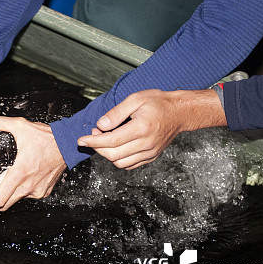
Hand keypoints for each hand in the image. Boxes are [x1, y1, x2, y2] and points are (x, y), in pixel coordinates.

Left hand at [0, 116, 66, 215]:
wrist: (66, 144)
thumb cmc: (47, 139)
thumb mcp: (21, 126)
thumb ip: (1, 124)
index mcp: (20, 173)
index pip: (1, 198)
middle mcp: (28, 185)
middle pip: (7, 203)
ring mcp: (37, 190)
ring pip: (18, 198)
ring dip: (12, 194)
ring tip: (11, 181)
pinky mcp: (44, 191)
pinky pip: (29, 195)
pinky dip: (24, 190)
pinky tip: (25, 179)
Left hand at [77, 89, 224, 168]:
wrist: (180, 112)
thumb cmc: (159, 103)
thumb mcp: (136, 99)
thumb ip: (116, 112)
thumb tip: (101, 124)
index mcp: (142, 128)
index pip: (111, 140)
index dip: (93, 141)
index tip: (81, 140)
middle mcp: (146, 143)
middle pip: (113, 155)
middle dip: (97, 147)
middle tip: (93, 134)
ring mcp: (150, 152)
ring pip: (120, 163)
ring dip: (107, 154)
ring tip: (104, 139)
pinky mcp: (151, 157)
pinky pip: (129, 165)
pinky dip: (118, 159)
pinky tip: (115, 146)